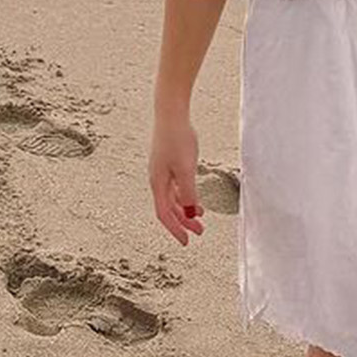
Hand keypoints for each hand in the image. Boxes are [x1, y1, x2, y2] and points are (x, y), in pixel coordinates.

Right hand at [149, 105, 203, 244]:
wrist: (171, 114)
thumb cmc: (177, 139)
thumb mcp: (186, 169)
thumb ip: (188, 192)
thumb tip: (190, 214)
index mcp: (157, 183)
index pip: (164, 214)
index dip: (175, 229)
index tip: (186, 242)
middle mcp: (156, 180)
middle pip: (168, 208)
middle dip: (183, 221)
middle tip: (199, 232)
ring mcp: (161, 171)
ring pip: (172, 198)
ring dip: (185, 209)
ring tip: (200, 217)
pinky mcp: (168, 162)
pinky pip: (175, 187)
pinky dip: (185, 196)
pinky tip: (195, 198)